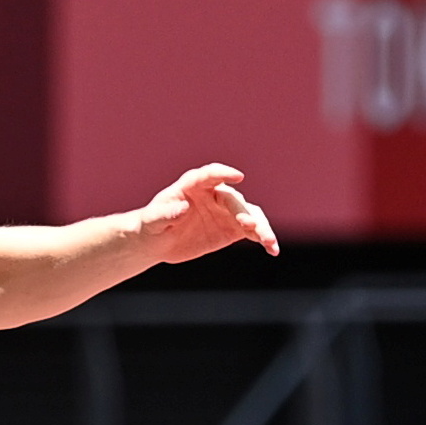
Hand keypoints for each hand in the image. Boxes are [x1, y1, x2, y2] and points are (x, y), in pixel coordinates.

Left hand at [136, 164, 278, 263]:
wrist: (158, 241)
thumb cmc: (153, 225)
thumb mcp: (153, 220)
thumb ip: (166, 213)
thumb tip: (182, 208)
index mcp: (193, 185)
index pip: (209, 175)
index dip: (223, 174)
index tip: (238, 177)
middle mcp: (214, 194)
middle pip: (234, 200)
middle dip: (243, 212)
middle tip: (249, 225)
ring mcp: (226, 211)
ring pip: (250, 214)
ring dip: (261, 227)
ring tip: (269, 243)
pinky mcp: (233, 228)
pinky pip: (253, 231)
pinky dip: (264, 239)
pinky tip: (273, 250)